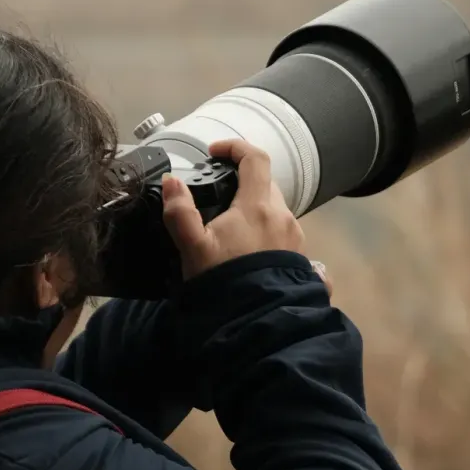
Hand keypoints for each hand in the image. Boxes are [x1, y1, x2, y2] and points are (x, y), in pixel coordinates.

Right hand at [161, 138, 306, 281]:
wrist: (257, 323)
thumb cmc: (225, 282)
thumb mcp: (193, 248)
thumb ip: (179, 212)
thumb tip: (170, 182)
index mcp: (259, 205)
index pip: (255, 158)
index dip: (235, 147)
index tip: (215, 152)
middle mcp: (283, 216)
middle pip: (266, 183)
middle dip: (243, 180)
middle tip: (218, 192)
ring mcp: (294, 237)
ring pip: (274, 208)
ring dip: (253, 207)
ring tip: (229, 226)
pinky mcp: (298, 257)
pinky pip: (281, 231)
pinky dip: (264, 229)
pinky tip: (246, 249)